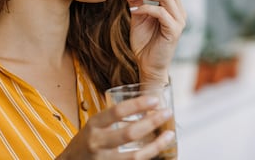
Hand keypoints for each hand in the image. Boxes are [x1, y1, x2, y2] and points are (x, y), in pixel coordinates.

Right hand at [56, 96, 174, 159]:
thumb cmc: (84, 143)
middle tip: (167, 112)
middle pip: (129, 133)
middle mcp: (97, 142)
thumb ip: (111, 120)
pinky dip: (148, 157)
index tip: (154, 99)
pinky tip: (158, 150)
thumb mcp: (93, 126)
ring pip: (135, 156)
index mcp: (93, 125)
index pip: (117, 111)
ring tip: (170, 134)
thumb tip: (141, 108)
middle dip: (152, 122)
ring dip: (156, 145)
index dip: (137, 105)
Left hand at [120, 0, 186, 82]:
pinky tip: (132, 12)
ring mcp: (178, 21)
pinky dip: (145, 9)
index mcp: (173, 6)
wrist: (147, 65)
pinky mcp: (174, 31)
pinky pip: (160, 13)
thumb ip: (134, 0)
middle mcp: (179, 11)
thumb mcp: (136, 16)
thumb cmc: (144, 42)